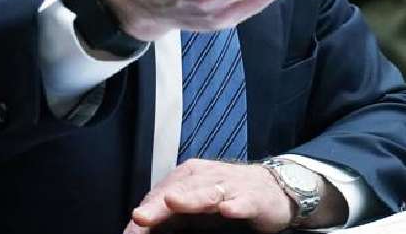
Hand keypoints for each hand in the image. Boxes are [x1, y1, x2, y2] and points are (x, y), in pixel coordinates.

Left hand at [124, 160, 294, 233]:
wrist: (274, 188)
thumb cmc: (230, 195)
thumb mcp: (196, 205)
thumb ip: (170, 215)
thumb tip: (137, 226)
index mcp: (190, 176)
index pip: (161, 193)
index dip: (146, 212)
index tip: (131, 230)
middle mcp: (208, 177)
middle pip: (179, 191)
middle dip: (158, 206)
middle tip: (140, 218)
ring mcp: (230, 187)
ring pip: (208, 193)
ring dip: (190, 198)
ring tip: (172, 202)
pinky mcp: (252, 198)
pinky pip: (242, 202)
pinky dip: (235, 206)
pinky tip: (228, 210)